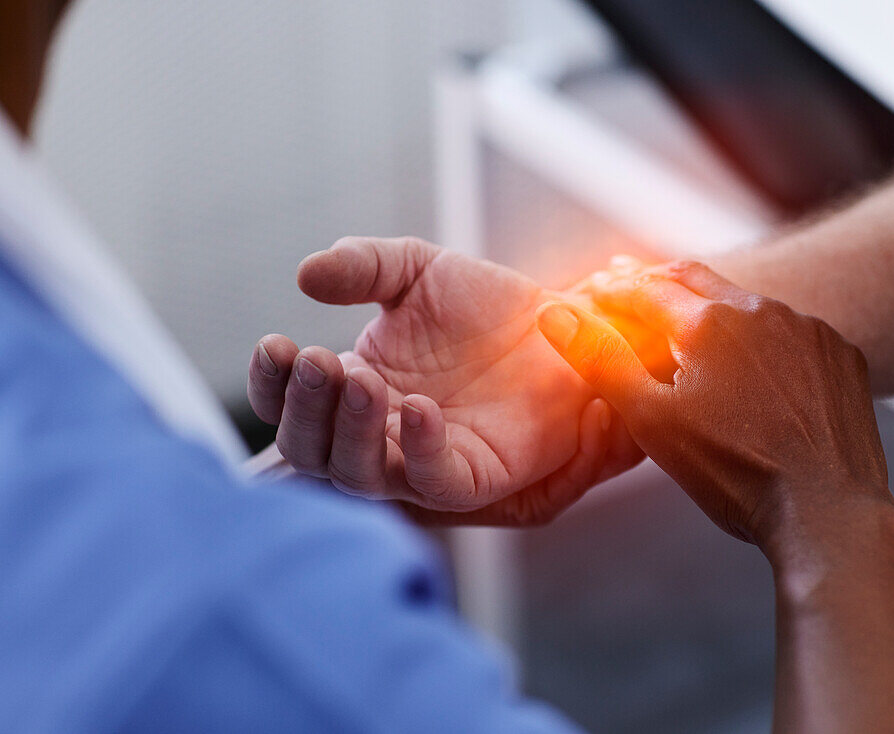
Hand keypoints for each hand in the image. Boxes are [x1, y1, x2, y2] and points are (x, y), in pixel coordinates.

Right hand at [248, 237, 642, 522]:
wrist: (562, 323)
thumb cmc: (485, 305)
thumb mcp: (417, 269)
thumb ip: (363, 266)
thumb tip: (305, 275)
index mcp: (355, 387)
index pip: (289, 404)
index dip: (271, 384)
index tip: (275, 343)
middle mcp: (378, 433)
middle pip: (311, 449)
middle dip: (304, 409)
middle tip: (318, 361)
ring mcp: (421, 461)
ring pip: (360, 475)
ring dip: (348, 431)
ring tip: (356, 378)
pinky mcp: (473, 478)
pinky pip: (433, 482)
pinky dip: (418, 450)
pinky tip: (416, 408)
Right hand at [536, 260, 893, 551]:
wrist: (829, 514)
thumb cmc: (734, 474)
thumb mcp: (653, 421)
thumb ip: (602, 361)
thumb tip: (554, 314)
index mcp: (708, 322)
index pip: (644, 288)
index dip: (612, 289)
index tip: (592, 292)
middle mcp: (761, 310)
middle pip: (695, 278)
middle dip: (656, 280)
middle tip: (629, 282)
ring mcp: (808, 329)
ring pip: (746, 302)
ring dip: (711, 306)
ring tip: (688, 322)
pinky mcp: (841, 354)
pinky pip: (790, 330)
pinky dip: (761, 335)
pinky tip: (753, 361)